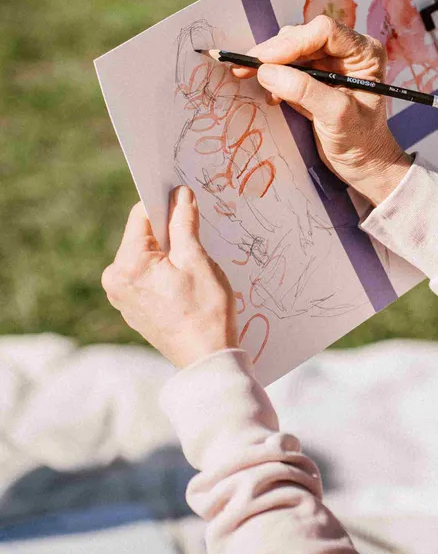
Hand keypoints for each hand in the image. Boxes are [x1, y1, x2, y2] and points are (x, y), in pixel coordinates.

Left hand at [102, 187, 238, 369]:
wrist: (206, 359)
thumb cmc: (205, 312)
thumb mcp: (198, 260)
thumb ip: (185, 223)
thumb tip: (181, 195)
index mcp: (127, 265)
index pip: (141, 215)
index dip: (166, 204)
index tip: (187, 200)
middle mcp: (115, 279)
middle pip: (143, 235)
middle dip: (170, 232)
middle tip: (197, 243)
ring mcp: (121, 296)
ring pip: (147, 255)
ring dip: (170, 253)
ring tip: (193, 269)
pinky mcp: (132, 307)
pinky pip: (147, 275)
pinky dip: (165, 271)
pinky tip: (185, 285)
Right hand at [232, 15, 412, 205]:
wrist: (363, 164)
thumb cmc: (360, 141)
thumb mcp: (336, 115)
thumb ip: (304, 91)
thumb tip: (267, 71)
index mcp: (364, 53)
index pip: (324, 32)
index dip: (292, 43)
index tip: (264, 60)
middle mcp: (348, 51)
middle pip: (304, 37)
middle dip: (274, 52)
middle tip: (244, 66)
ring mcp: (331, 63)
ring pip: (292, 49)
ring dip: (270, 63)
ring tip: (249, 77)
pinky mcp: (316, 77)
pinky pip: (289, 66)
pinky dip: (275, 77)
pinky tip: (272, 96)